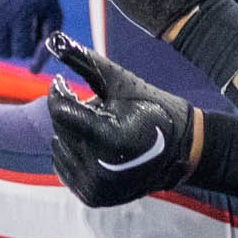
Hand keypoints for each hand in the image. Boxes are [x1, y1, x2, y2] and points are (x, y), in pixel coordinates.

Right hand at [0, 0, 60, 60]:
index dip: (29, 43)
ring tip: (6, 23)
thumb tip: (33, 72)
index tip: (31, 29)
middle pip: (4, 52)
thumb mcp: (51, 15)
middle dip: (14, 43)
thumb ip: (46, 44)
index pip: (22, 51)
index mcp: (20, 14)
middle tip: (18, 26)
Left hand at [45, 33, 196, 204]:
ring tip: (103, 130)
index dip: (59, 91)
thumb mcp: (121, 81)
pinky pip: (63, 166)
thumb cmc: (153, 108)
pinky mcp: (92, 198)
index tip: (64, 82)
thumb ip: (85, 60)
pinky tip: (97, 147)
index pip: (60, 110)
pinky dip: (74, 152)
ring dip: (73, 133)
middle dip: (73, 113)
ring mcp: (95, 188)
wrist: (183, 152)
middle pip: (60, 127)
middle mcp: (100, 169)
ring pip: (59, 146)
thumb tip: (55, 39)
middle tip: (99, 110)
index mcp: (109, 138)